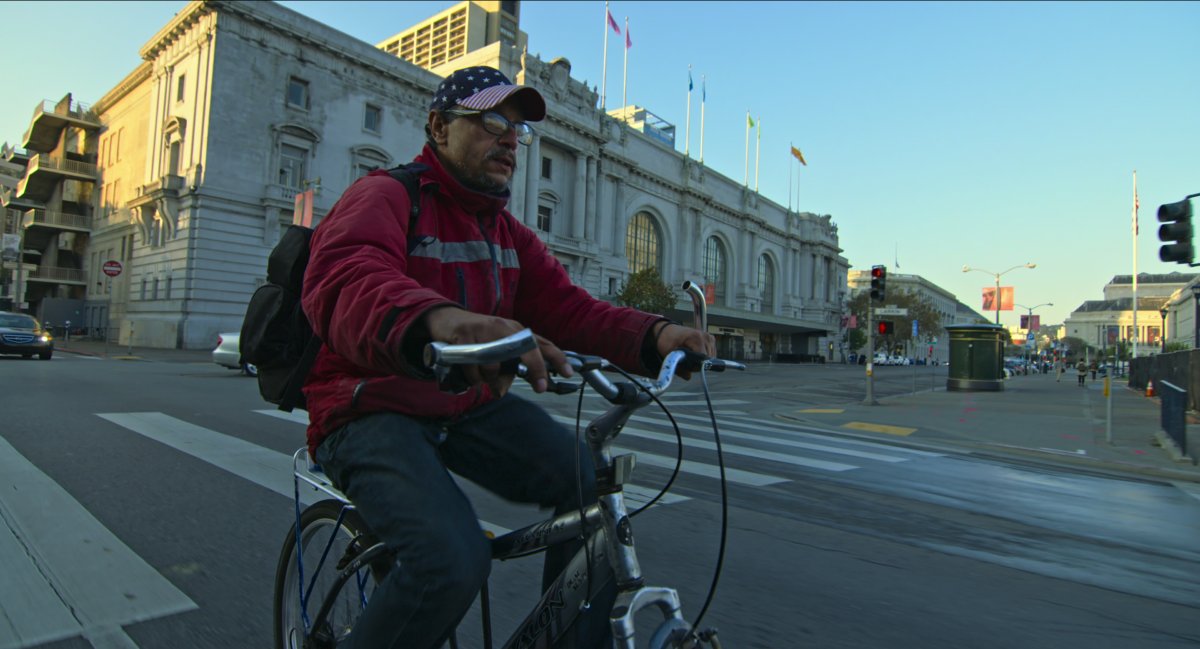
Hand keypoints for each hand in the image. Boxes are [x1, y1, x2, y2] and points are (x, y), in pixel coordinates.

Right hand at [422, 307, 572, 394]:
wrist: (447, 320)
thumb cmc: (477, 336)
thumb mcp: (497, 347)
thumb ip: (507, 366)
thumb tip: (505, 389)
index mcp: (515, 330)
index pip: (542, 342)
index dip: (557, 357)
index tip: (569, 372)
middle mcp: (503, 328)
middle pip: (526, 349)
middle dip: (537, 369)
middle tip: (540, 387)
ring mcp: (484, 331)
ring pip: (495, 364)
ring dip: (491, 379)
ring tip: (485, 378)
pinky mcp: (465, 337)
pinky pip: (474, 367)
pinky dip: (473, 377)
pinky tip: (470, 372)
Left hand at [653, 322, 715, 378]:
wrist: (667, 331)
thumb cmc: (668, 341)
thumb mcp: (669, 354)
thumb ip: (678, 367)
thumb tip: (688, 377)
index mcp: (697, 338)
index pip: (704, 359)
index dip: (695, 366)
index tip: (686, 365)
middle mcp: (706, 337)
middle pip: (708, 359)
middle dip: (697, 364)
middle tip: (685, 361)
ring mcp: (709, 337)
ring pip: (711, 358)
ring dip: (701, 361)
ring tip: (689, 356)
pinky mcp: (711, 339)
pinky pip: (711, 354)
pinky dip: (703, 357)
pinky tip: (694, 353)